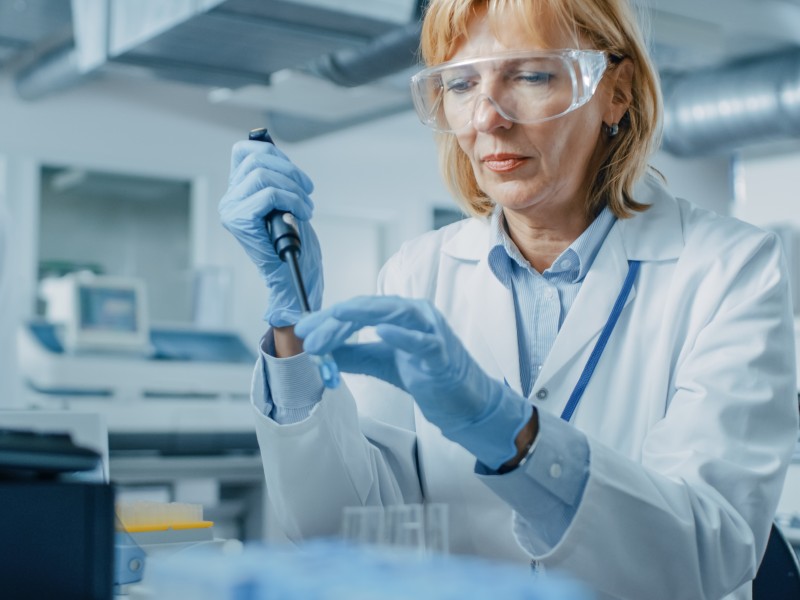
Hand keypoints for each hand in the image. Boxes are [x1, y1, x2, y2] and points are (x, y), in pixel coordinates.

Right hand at [219, 140, 322, 326]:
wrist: (292, 274)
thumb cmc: (292, 241)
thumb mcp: (285, 201)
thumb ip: (275, 177)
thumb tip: (272, 148)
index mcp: (238, 191)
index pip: (243, 151)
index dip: (271, 152)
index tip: (294, 172)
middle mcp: (230, 199)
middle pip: (257, 160)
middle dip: (291, 172)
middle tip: (308, 191)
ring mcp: (232, 210)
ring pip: (264, 175)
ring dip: (295, 189)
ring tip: (307, 207)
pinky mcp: (239, 221)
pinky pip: (269, 194)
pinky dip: (293, 201)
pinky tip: (303, 214)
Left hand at [295, 296, 531, 468]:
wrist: (465, 401)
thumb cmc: (428, 375)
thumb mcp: (382, 362)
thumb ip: (354, 354)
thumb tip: (320, 351)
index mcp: (401, 313)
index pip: (359, 309)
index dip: (329, 319)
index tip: (304, 331)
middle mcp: (416, 313)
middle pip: (370, 308)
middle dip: (335, 320)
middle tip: (308, 336)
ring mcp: (431, 330)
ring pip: (393, 314)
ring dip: (359, 318)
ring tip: (333, 322)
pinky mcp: (442, 353)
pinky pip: (421, 341)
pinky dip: (401, 334)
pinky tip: (380, 331)